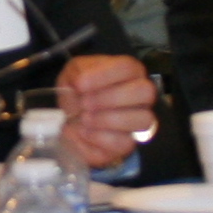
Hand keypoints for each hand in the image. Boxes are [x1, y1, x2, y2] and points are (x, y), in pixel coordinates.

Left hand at [55, 54, 157, 169]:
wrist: (68, 119)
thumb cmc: (77, 92)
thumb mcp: (72, 73)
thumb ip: (77, 73)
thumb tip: (80, 84)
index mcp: (129, 72)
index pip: (128, 67)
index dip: (104, 76)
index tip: (80, 84)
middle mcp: (141, 95)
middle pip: (145, 91)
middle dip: (110, 98)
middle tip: (85, 103)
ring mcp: (138, 121)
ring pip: (142, 119)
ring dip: (107, 119)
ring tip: (84, 118)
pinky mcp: (128, 144)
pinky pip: (124, 143)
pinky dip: (100, 138)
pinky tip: (84, 131)